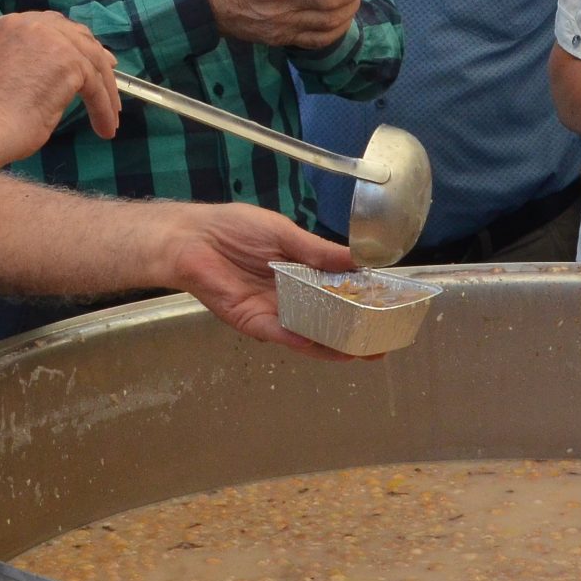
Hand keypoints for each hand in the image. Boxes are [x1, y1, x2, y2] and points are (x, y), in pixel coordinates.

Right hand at [0, 10, 120, 161]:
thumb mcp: (4, 75)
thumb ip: (26, 62)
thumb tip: (63, 70)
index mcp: (3, 25)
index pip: (48, 26)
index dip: (69, 43)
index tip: (85, 60)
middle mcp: (24, 23)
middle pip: (73, 35)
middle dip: (93, 56)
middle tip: (109, 75)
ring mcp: (46, 37)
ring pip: (89, 59)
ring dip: (104, 89)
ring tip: (110, 116)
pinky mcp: (67, 59)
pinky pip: (94, 83)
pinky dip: (103, 107)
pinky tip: (104, 127)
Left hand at [158, 204, 366, 360]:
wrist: (191, 238)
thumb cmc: (234, 228)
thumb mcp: (284, 233)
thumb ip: (318, 251)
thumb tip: (358, 259)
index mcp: (299, 272)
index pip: (337, 290)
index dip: (361, 300)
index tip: (388, 308)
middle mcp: (289, 296)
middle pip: (327, 318)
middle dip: (354, 331)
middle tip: (384, 342)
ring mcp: (273, 312)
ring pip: (310, 333)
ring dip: (336, 344)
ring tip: (364, 352)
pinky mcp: (253, 322)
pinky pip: (284, 335)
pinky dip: (306, 342)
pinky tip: (329, 349)